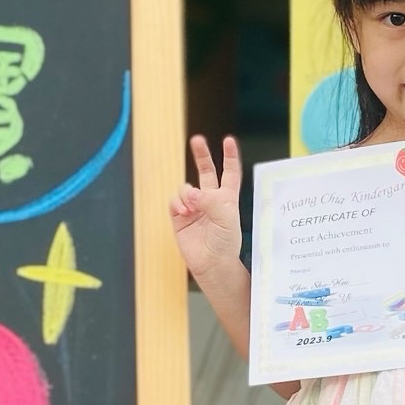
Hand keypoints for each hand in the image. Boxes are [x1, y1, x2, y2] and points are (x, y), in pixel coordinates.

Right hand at [169, 135, 243, 282]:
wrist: (211, 264)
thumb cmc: (225, 243)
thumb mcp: (226, 218)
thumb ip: (210, 200)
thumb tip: (191, 193)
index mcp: (227, 198)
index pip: (230, 173)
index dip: (229, 157)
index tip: (228, 140)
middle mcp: (210, 200)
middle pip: (206, 171)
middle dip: (201, 155)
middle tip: (197, 140)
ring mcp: (194, 207)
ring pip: (186, 188)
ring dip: (187, 194)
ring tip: (191, 208)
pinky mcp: (180, 217)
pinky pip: (175, 201)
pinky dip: (178, 204)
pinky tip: (184, 212)